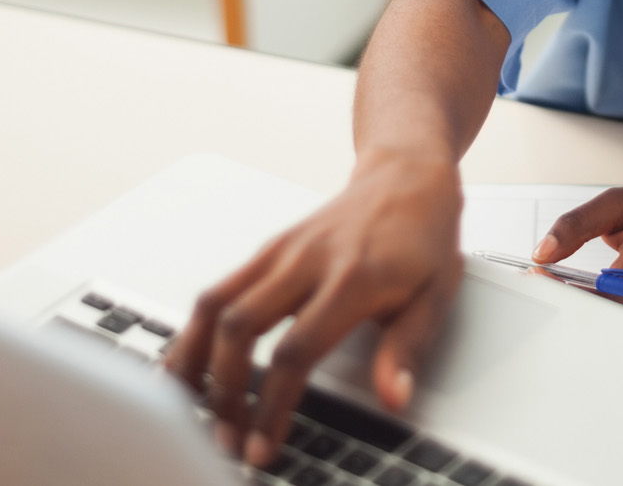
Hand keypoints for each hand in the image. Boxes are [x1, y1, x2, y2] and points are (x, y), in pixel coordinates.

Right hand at [165, 150, 463, 467]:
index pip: (296, 351)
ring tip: (187, 408)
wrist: (407, 176)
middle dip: (224, 391)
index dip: (271, 405)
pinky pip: (219, 290)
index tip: (260, 447)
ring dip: (194, 361)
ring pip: (215, 304)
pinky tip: (187, 365)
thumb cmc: (423, 237)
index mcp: (352, 278)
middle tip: (224, 437)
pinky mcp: (268, 250)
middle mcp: (308, 260)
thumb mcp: (435, 297)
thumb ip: (406, 350)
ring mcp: (282, 251)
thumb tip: (393, 398)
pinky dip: (195, 331)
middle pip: (240, 327)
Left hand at [531, 182, 622, 318]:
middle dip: (561, 302)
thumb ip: (578, 224)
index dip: (562, 289)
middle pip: (597, 319)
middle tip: (538, 281)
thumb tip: (544, 251)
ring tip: (553, 284)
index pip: (598, 293)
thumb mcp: (619, 202)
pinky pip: (613, 325)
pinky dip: (589, 312)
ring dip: (572, 309)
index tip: (538, 273)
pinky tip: (574, 293)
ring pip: (603, 328)